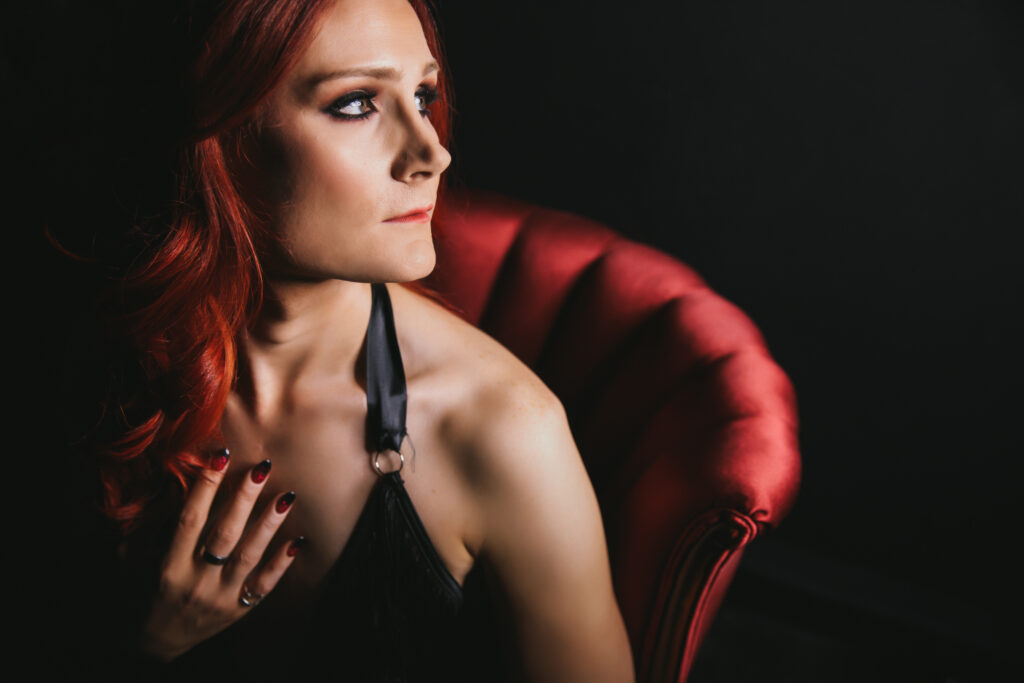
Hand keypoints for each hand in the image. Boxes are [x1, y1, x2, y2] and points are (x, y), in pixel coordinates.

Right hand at [139, 450, 302, 661]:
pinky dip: (281, 563)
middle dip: (244, 498)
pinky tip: (297, 541)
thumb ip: (150, 527)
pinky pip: (264, 585)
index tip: (220, 456)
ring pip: (249, 556)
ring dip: (269, 524)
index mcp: (169, 566)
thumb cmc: (146, 592)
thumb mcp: (136, 561)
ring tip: (287, 496)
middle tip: (261, 467)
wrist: (159, 642)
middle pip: (224, 534)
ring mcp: (220, 597)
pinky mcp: (239, 610)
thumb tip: (168, 483)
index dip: (205, 488)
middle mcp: (196, 581)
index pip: (190, 520)